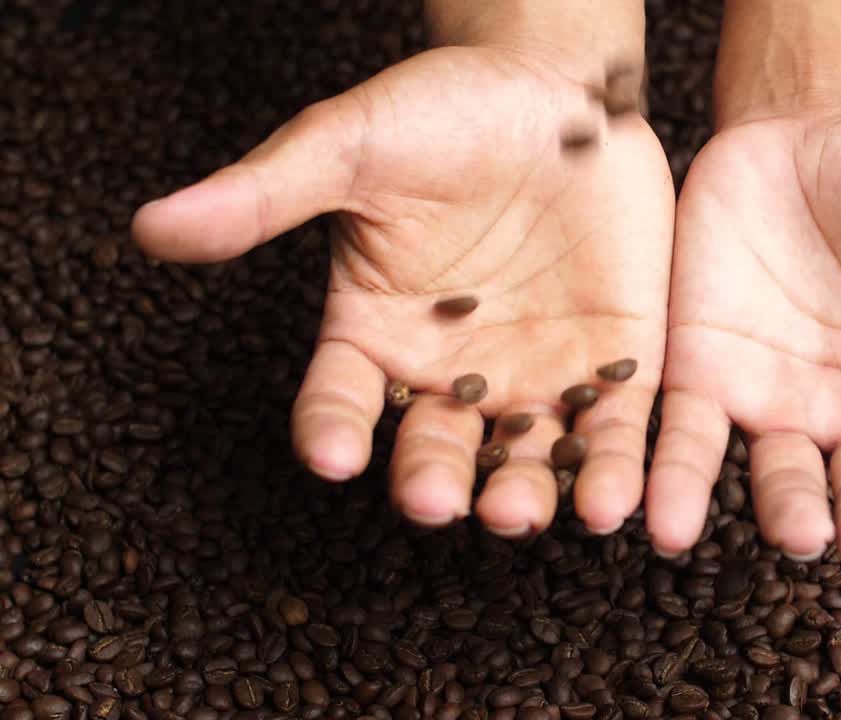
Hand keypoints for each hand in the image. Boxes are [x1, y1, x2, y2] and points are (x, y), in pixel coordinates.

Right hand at [132, 43, 673, 538]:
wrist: (556, 89)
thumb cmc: (445, 113)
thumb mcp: (352, 146)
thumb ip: (266, 195)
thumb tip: (152, 226)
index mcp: (378, 334)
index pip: (339, 402)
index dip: (331, 431)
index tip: (331, 456)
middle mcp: (453, 373)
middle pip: (435, 451)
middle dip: (433, 482)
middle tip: (436, 502)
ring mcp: (535, 376)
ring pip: (525, 458)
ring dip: (525, 494)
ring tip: (521, 513)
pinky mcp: (615, 366)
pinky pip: (614, 430)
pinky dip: (615, 469)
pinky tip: (614, 502)